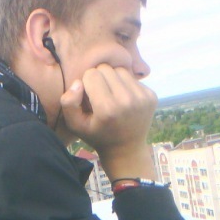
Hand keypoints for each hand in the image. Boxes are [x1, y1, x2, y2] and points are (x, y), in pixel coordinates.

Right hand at [60, 64, 157, 180]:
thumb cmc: (97, 135)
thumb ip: (68, 103)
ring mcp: (142, 98)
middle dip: (99, 79)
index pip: (91, 74)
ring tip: (112, 96)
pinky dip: (126, 85)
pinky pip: (133, 77)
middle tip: (100, 96)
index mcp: (107, 109)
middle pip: (106, 69)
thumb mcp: (75, 125)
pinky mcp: (151, 96)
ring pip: (120, 70)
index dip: (86, 83)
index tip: (89, 97)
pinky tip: (124, 100)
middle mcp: (127, 101)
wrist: (126, 150)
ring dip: (113, 79)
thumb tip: (78, 82)